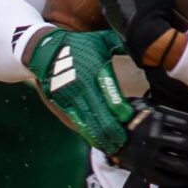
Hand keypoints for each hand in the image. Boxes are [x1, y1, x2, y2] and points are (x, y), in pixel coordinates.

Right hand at [24, 28, 134, 153]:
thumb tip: (142, 47)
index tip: (128, 118)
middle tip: (124, 141)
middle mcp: (84, 86)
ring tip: (112, 148)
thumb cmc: (79, 45)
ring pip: (89, 122)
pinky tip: (96, 142)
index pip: (111, 95)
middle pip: (101, 114)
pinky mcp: (63, 103)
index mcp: (96, 70)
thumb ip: (121, 45)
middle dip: (113, 130)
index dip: (121, 110)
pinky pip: (76, 122)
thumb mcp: (101, 40)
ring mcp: (72, 97)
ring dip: (101, 136)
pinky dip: (87, 133)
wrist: (45, 50)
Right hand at [115, 104, 187, 181]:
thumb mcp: (152, 109)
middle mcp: (154, 135)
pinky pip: (167, 179)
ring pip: (181, 164)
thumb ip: (172, 116)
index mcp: (159, 117)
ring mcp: (149, 154)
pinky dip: (180, 181)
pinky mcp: (143, 169)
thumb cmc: (134, 118)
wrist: (106, 131)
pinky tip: (185, 180)